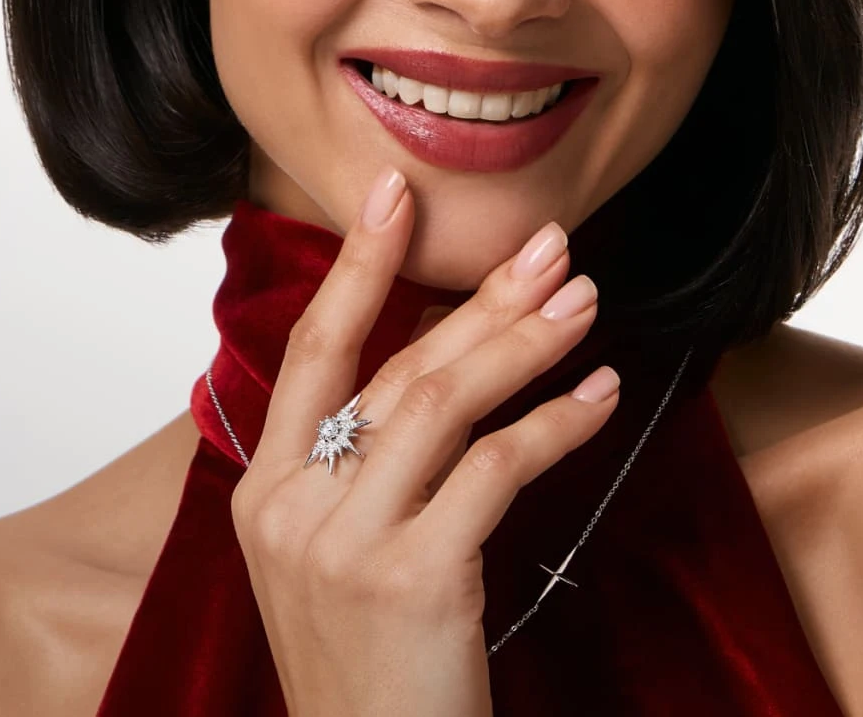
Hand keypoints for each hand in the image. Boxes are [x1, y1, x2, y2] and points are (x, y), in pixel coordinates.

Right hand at [230, 169, 624, 716]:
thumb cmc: (370, 678)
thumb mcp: (333, 567)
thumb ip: (356, 478)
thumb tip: (428, 379)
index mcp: (264, 496)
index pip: (313, 352)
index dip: (356, 266)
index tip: (395, 195)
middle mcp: (293, 509)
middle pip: (395, 369)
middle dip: (478, 297)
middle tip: (548, 246)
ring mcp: (346, 543)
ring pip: (443, 405)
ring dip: (524, 344)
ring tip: (585, 305)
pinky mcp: (412, 578)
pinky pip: (496, 470)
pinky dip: (555, 425)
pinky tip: (597, 399)